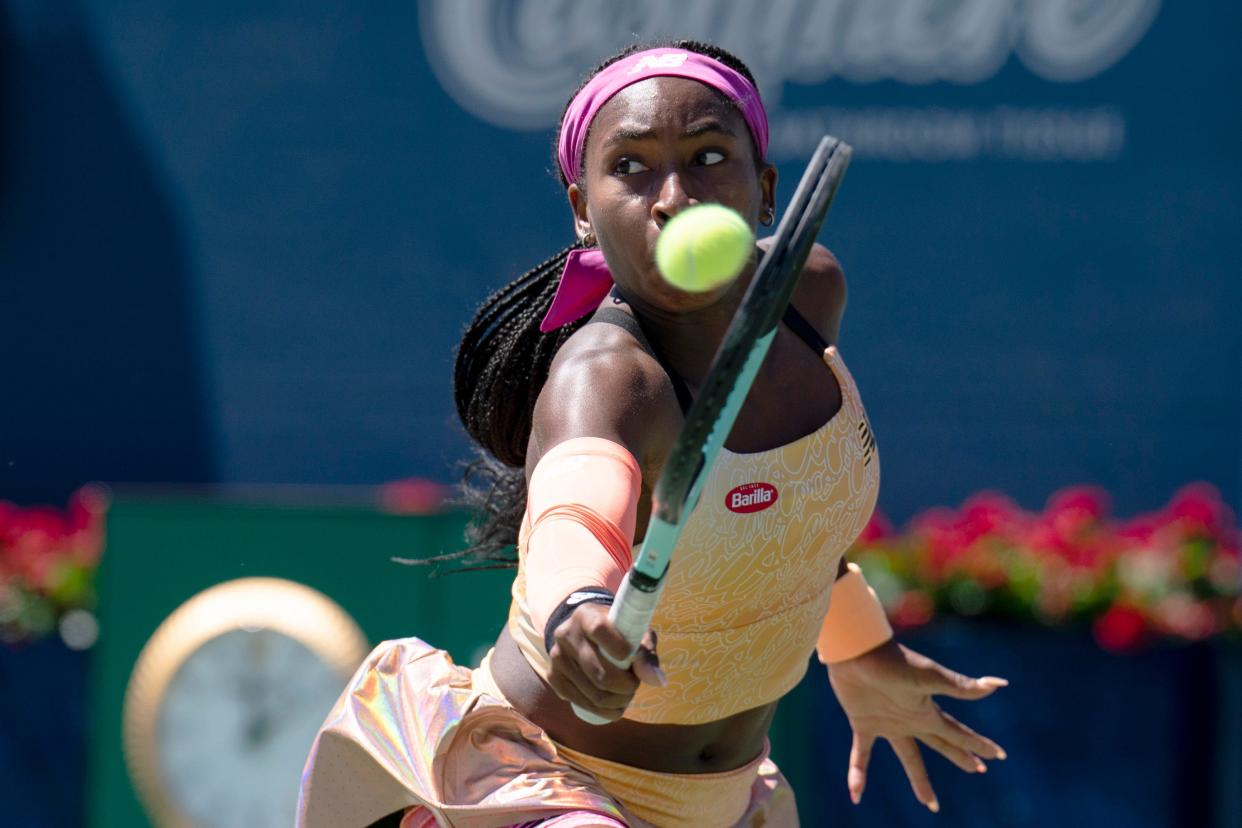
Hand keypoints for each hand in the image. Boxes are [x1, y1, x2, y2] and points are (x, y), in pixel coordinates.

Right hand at [547, 603, 665, 721]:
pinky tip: (612, 705)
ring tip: (626, 695)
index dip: (619, 649)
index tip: (631, 659)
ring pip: (592, 693)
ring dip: (616, 702)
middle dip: (625, 688)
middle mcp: (567, 635)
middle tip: (634, 686)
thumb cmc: (616, 630)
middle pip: (599, 674)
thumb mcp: (634, 631)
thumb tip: (657, 681)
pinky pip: (579, 702)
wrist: (581, 629)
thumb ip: (646, 653)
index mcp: (587, 616)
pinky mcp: (553, 676)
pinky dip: (601, 711)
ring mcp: (557, 657)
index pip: (600, 631)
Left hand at [826, 639, 1007, 812]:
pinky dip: (858, 774)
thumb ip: (960, 686)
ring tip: (930, 805)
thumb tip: (999, 684)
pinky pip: (861, 755)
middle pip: (940, 744)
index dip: (978, 745)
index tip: (999, 756)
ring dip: (920, 781)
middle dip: (960, 757)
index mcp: (927, 712)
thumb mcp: (929, 676)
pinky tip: (855, 796)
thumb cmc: (893, 661)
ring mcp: (887, 723)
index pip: (958, 734)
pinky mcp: (862, 723)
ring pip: (909, 757)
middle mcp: (911, 720)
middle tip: (978, 771)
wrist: (856, 651)